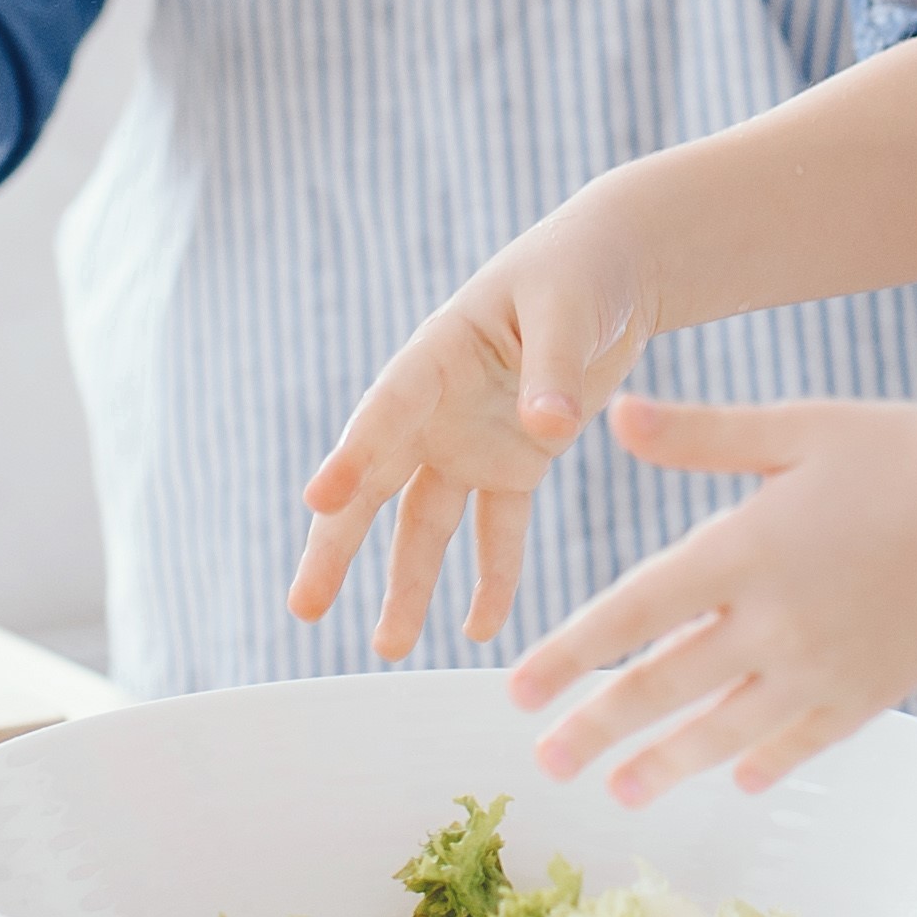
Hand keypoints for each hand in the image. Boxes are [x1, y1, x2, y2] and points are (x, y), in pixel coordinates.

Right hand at [290, 200, 662, 657]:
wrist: (611, 270)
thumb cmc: (578, 273)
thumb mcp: (568, 308)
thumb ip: (554, 369)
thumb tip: (551, 429)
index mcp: (437, 355)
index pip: (385, 412)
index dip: (351, 457)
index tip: (317, 501)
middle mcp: (438, 407)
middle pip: (377, 485)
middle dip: (339, 547)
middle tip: (304, 607)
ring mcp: (470, 441)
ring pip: (425, 524)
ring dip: (407, 583)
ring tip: (389, 646)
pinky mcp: (514, 465)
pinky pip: (497, 531)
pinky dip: (492, 578)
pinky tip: (481, 629)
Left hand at [502, 397, 916, 801]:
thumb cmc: (902, 453)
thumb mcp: (797, 427)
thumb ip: (701, 434)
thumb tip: (616, 416)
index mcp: (744, 549)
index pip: (631, 613)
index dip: (568, 655)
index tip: (517, 689)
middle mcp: (773, 621)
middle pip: (663, 687)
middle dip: (598, 729)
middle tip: (545, 762)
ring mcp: (821, 668)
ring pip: (723, 729)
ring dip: (664, 763)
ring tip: (619, 790)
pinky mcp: (869, 693)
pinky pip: (800, 740)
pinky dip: (760, 760)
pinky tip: (731, 778)